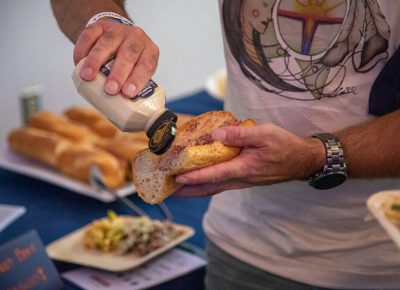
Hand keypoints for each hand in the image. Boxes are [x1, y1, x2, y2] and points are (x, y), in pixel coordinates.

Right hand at [74, 20, 158, 96]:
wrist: (117, 37)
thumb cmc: (129, 62)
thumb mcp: (136, 71)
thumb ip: (130, 87)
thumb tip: (120, 114)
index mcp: (150, 51)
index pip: (146, 65)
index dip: (138, 79)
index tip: (127, 93)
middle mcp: (136, 38)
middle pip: (128, 54)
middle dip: (118, 73)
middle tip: (110, 89)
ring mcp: (118, 30)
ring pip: (107, 43)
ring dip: (96, 61)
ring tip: (88, 77)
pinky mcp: (100, 25)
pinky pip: (89, 35)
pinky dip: (82, 50)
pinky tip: (78, 62)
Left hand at [174, 124, 324, 196]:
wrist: (302, 160)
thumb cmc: (284, 146)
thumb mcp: (264, 134)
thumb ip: (239, 134)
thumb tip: (216, 135)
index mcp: (243, 168)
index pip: (213, 174)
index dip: (194, 176)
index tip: (176, 178)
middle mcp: (241, 179)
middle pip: (210, 187)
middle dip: (189, 190)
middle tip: (170, 191)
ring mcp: (243, 181)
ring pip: (215, 187)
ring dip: (197, 189)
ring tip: (180, 188)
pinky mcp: (246, 178)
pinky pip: (222, 183)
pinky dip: (208, 183)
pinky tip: (202, 179)